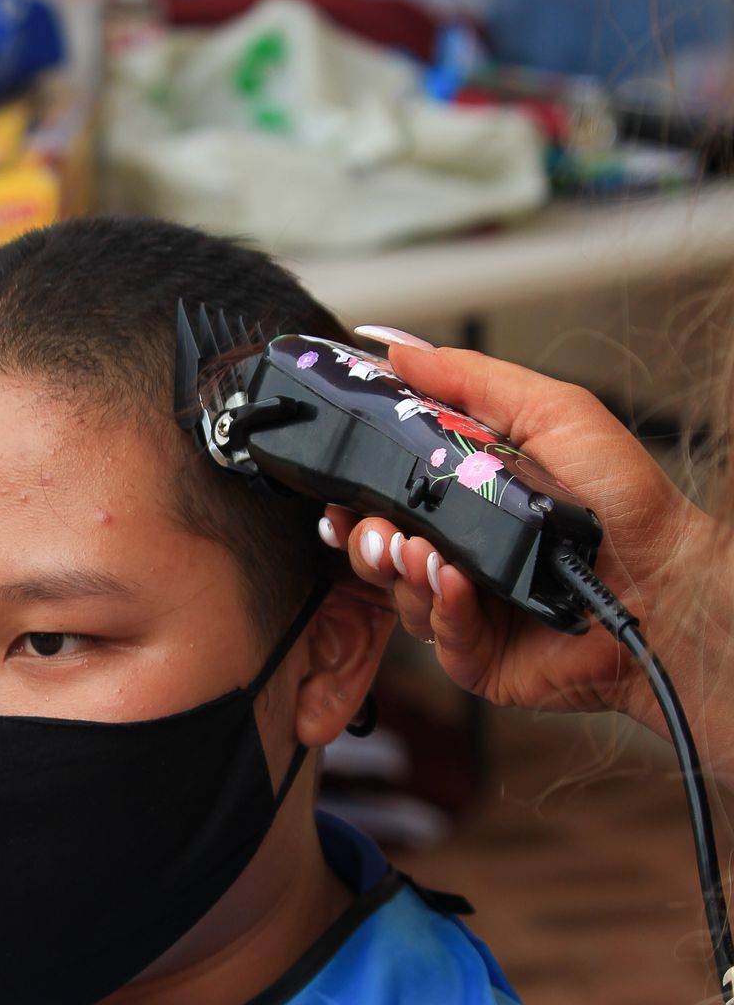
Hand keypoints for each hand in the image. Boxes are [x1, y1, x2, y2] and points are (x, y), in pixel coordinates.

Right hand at [322, 336, 727, 746]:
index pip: (384, 493)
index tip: (339, 480)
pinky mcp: (477, 654)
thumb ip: (470, 380)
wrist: (667, 578)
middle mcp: (459, 551)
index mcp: (464, 497)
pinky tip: (458, 585)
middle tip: (377, 525)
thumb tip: (400, 350)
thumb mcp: (550, 411)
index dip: (354, 490)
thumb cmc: (625, 501)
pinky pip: (435, 637)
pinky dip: (441, 607)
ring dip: (400, 570)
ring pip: (396, 594)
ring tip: (425, 553)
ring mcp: (465, 606)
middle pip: (375, 546)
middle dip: (364, 534)